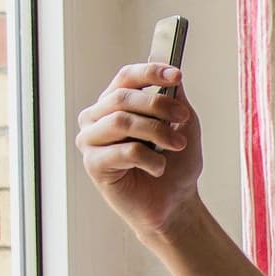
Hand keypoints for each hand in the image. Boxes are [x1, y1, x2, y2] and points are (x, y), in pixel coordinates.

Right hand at [75, 63, 202, 239]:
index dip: (150, 72)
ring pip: (121, 121)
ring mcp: (91, 140)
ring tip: (176, 145)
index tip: (177, 75)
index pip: (126, 77)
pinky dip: (150, 158)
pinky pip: (124, 151)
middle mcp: (97, 117)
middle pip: (122, 97)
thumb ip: (175, 98)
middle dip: (159, 105)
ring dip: (157, 131)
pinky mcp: (93, 164)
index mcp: (115, 103)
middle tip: (183, 118)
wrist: (175, 203)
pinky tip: (158, 168)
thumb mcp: (183, 125)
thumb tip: (172, 73)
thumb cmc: (175, 164)